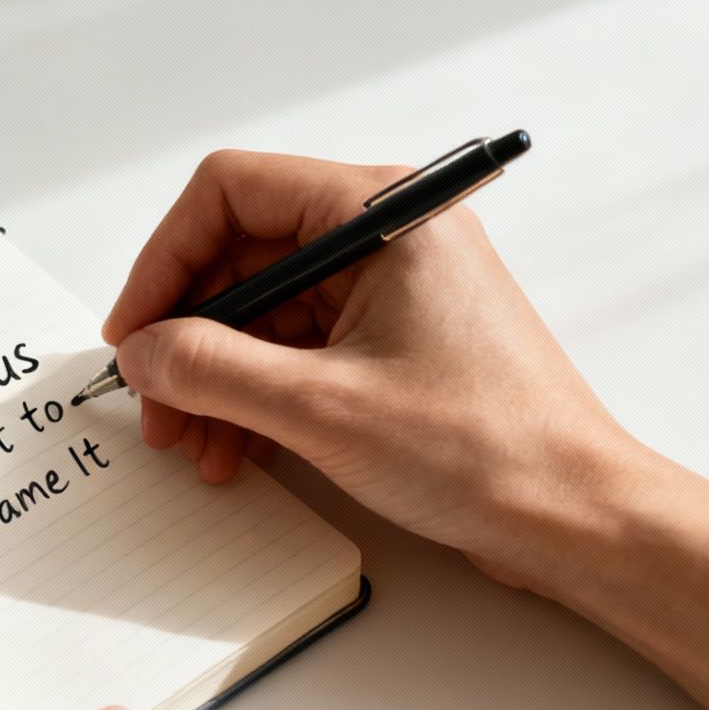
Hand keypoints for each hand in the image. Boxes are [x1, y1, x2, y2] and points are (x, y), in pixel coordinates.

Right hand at [101, 149, 637, 591]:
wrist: (575, 517)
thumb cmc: (483, 449)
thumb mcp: (320, 408)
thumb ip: (212, 368)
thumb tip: (141, 350)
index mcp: (382, 213)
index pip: (231, 192)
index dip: (165, 260)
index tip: (133, 332)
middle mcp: (386, 235)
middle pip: (242, 256)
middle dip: (187, 335)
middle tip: (154, 406)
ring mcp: (392, 290)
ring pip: (263, 311)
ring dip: (215, 377)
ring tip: (193, 446)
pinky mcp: (395, 343)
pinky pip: (297, 349)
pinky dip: (255, 396)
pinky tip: (234, 451)